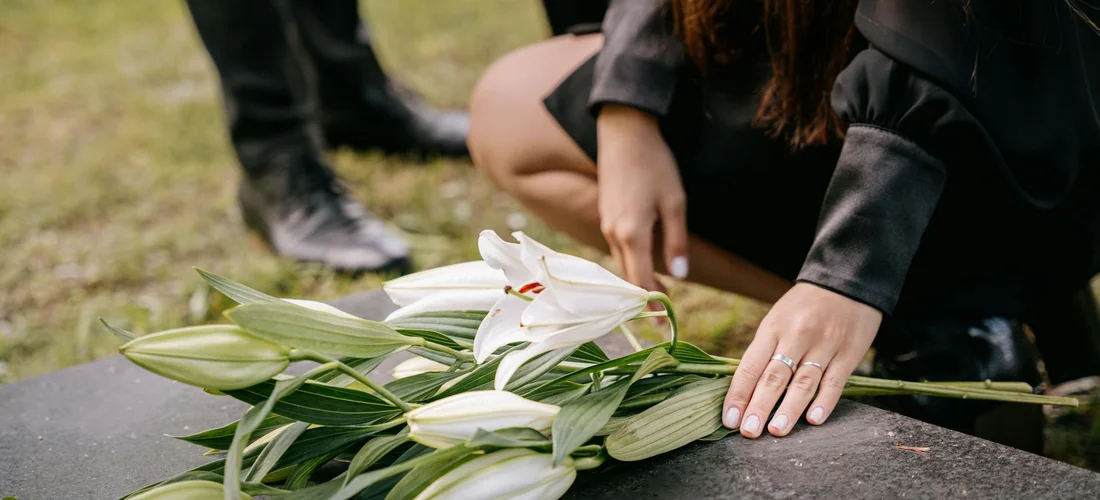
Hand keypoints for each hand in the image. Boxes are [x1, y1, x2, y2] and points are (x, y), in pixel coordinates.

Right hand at [596, 104, 688, 290]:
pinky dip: (630, 260)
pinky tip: (644, 260)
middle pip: (627, 276)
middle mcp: (613, 234)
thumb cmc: (654, 164)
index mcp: (631, 234)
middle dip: (644, 293)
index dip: (651, 301)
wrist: (624, 132)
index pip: (639, 281)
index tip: (665, 316)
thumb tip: (680, 276)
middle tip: (664, 307)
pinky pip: (617, 247)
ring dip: (636, 277)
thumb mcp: (675, 202)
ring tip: (657, 288)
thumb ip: (676, 242)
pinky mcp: (605, 214)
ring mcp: (605, 224)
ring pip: (620, 262)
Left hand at [722, 282, 881, 436]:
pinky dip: (824, 402)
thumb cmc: (804, 307)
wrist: (847, 283)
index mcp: (773, 328)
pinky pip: (835, 381)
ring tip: (777, 431)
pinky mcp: (849, 353)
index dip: (739, 393)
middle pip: (775, 376)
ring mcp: (824, 345)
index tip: (730, 418)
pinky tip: (814, 419)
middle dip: (759, 406)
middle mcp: (797, 336)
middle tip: (748, 431)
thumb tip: (745, 391)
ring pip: (804, 382)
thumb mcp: (777, 320)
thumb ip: (764, 352)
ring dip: (789, 409)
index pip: (751, 365)